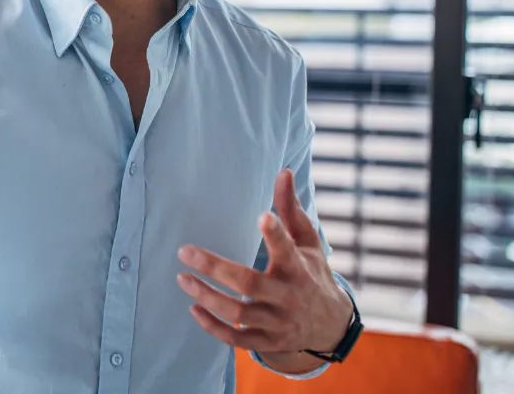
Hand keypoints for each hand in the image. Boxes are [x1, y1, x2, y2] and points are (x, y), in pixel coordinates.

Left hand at [176, 169, 353, 360]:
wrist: (331, 325)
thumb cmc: (312, 274)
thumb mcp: (308, 243)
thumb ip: (291, 210)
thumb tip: (284, 171)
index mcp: (299, 268)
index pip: (287, 250)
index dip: (275, 234)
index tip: (262, 216)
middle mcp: (288, 297)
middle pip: (250, 284)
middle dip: (216, 268)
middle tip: (184, 252)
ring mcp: (277, 322)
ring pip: (239, 313)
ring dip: (208, 297)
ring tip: (182, 278)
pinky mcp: (267, 341)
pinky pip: (237, 339)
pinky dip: (214, 327)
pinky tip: (193, 308)